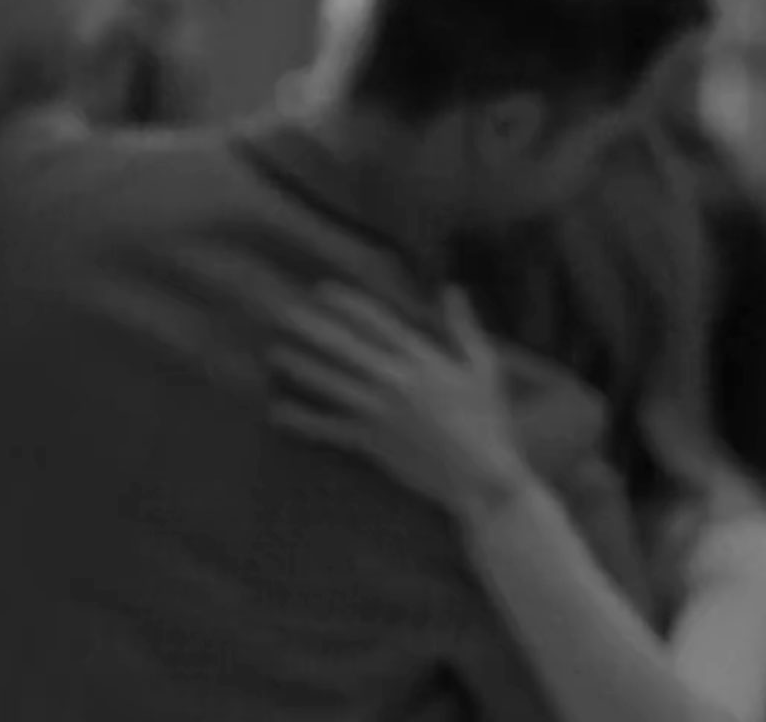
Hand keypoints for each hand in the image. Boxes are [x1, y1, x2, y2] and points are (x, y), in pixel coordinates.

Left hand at [270, 285, 536, 524]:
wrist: (483, 476)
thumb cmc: (489, 421)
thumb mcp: (482, 367)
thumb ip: (464, 327)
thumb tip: (451, 289)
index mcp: (423, 360)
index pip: (376, 323)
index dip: (347, 304)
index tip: (322, 291)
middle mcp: (397, 381)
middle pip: (345, 348)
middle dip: (313, 329)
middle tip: (284, 314)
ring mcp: (381, 413)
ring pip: (332, 384)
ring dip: (301, 367)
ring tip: (275, 353)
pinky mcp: (372, 443)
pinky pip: (331, 429)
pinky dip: (303, 421)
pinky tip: (277, 411)